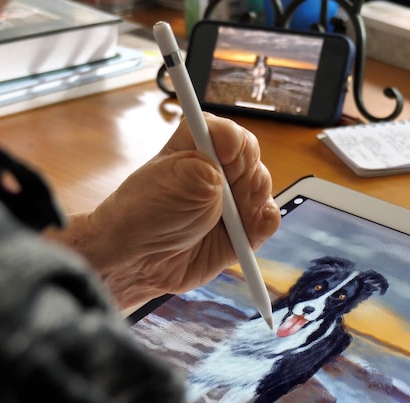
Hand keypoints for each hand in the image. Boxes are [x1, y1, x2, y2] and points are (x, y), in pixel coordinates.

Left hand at [48, 114, 277, 308]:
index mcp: (195, 147)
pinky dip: (263, 224)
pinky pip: (268, 219)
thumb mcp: (169, 185)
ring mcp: (231, 199)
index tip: (224, 157)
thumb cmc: (145, 217)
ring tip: (228, 219)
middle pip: (251, 158)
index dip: (232, 142)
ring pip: (263, 187)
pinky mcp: (242, 228)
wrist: (140, 263)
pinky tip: (246, 233)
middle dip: (245, 176)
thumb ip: (202, 172)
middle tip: (225, 196)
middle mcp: (216, 170)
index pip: (227, 132)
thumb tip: (222, 175)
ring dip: (253, 202)